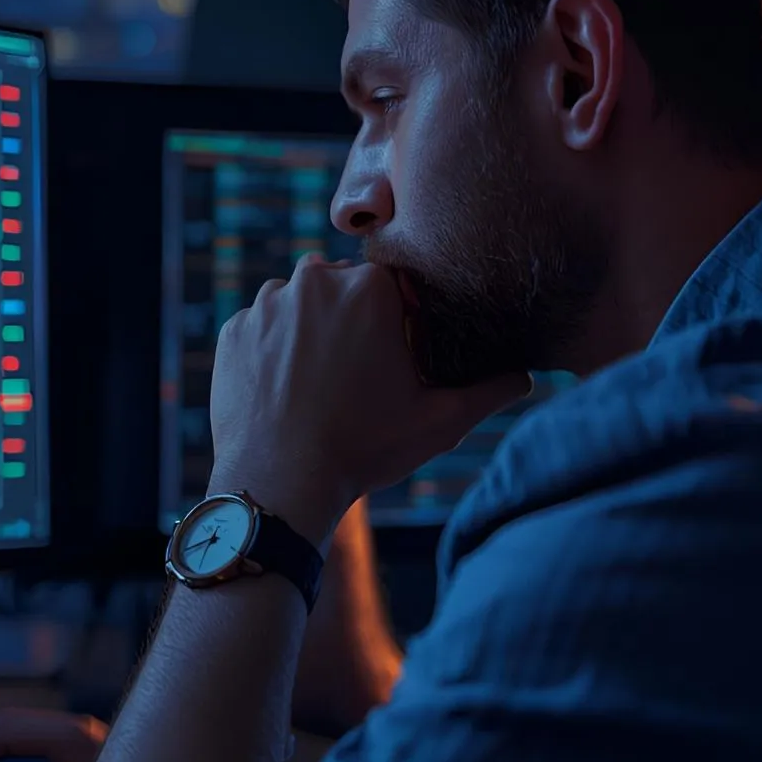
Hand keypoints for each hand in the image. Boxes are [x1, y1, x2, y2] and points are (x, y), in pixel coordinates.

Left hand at [208, 257, 529, 542]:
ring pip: (298, 305)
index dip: (398, 320)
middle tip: (359, 376)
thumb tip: (527, 378)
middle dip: (352, 321)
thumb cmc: (364, 448)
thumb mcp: (440, 422)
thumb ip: (489, 392)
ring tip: (321, 385)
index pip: (392, 284)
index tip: (395, 357)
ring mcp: (266, 305)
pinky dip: (273, 352)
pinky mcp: (233, 332)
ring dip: (310, 331)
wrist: (279, 481)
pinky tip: (286, 392)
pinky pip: (260, 330)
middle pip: (343, 288)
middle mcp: (314, 281)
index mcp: (369, 288)